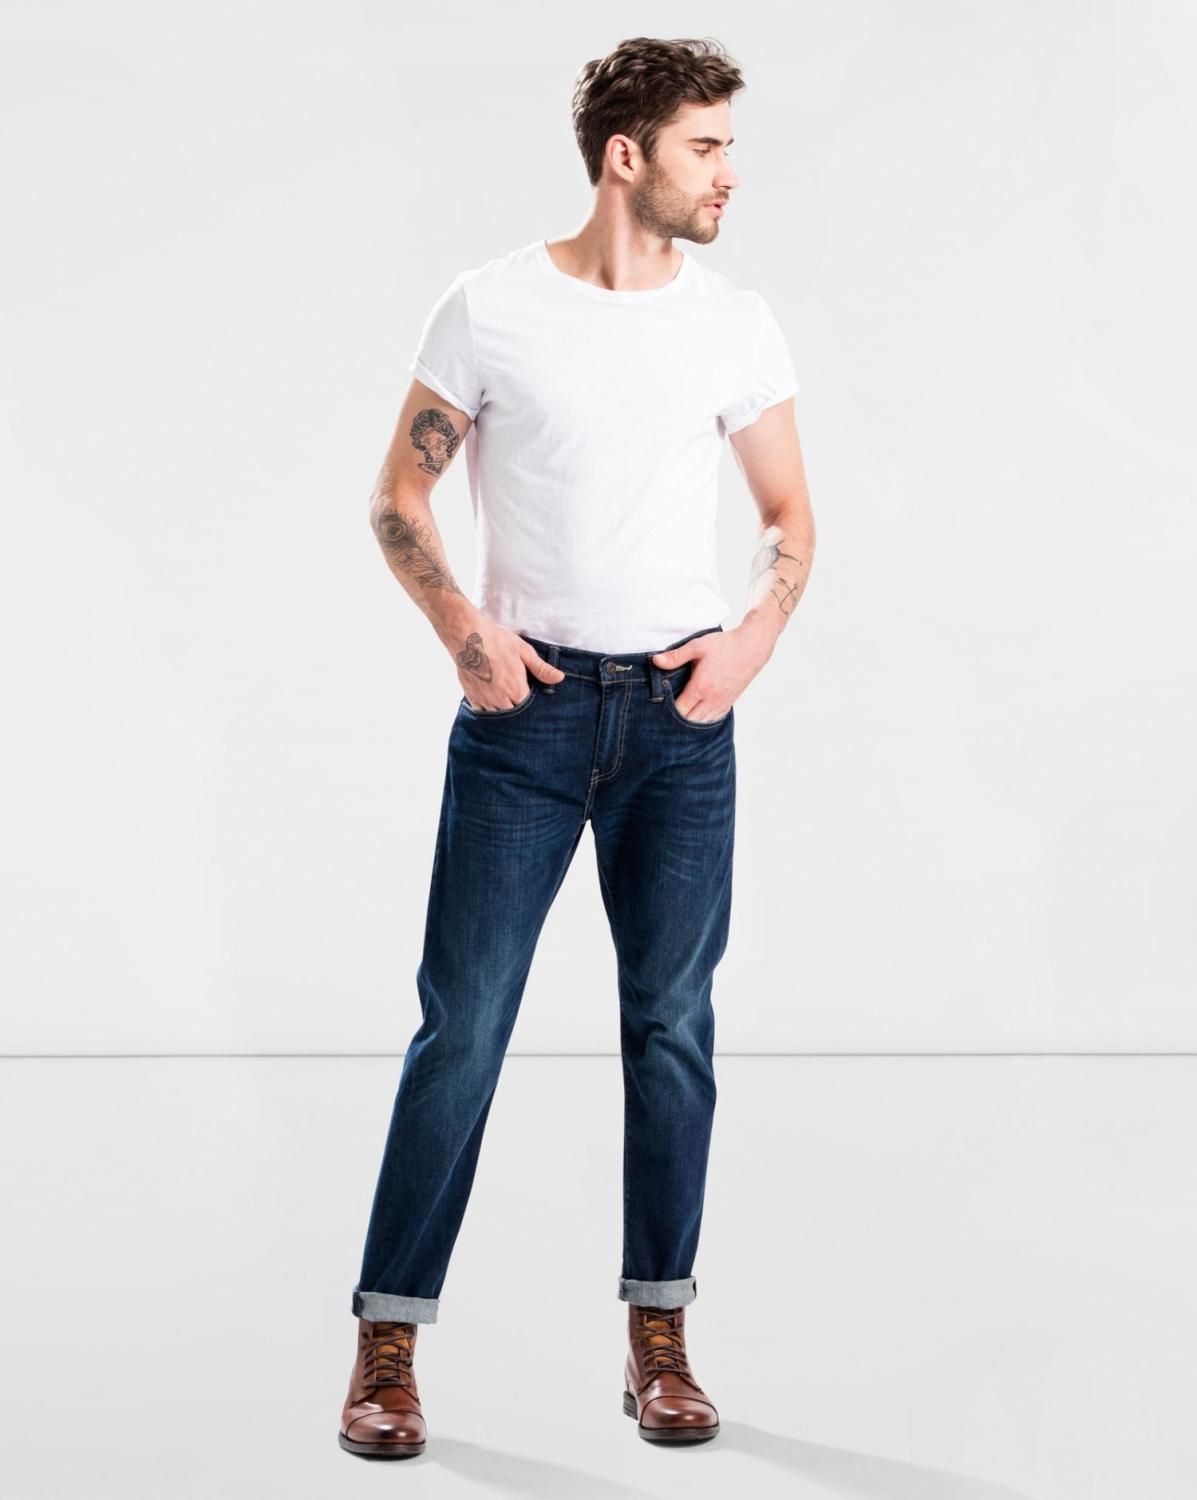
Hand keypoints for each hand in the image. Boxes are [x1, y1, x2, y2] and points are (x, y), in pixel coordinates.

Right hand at [453, 622, 564, 710]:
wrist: (467, 636)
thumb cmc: (496, 641)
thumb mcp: (523, 651)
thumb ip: (541, 668)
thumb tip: (560, 678)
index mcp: (517, 690)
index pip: (529, 706)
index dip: (530, 700)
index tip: (528, 690)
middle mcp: (501, 699)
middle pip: (514, 713)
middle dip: (517, 706)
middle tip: (515, 691)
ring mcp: (485, 700)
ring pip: (498, 714)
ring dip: (503, 708)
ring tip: (504, 694)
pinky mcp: (472, 697)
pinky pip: (482, 712)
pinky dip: (487, 708)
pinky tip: (490, 697)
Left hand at [650, 627, 769, 721]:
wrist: (752, 647)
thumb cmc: (725, 646)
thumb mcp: (697, 646)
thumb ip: (676, 656)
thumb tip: (655, 661)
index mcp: (700, 687)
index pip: (679, 710)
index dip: (667, 711)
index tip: (659, 705)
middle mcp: (711, 699)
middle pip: (689, 721)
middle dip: (676, 720)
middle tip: (665, 714)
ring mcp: (721, 703)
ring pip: (702, 723)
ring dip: (690, 722)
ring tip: (679, 717)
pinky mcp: (729, 702)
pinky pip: (714, 719)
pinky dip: (703, 720)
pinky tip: (696, 716)